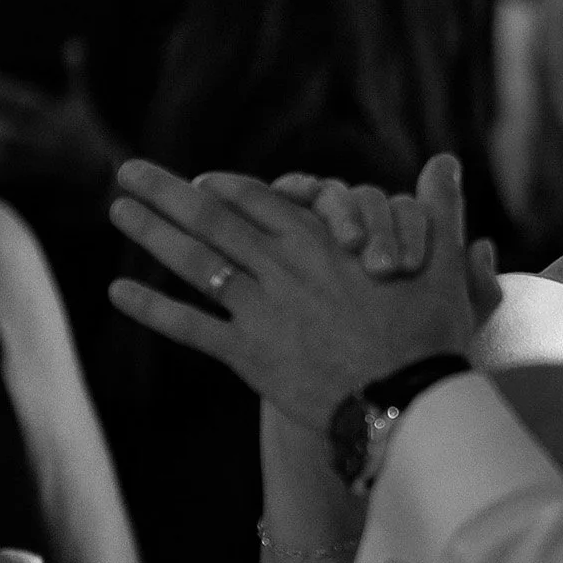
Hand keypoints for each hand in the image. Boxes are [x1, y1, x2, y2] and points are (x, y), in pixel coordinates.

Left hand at [0, 61, 122, 199]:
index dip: (2, 90)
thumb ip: (76, 71)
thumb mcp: (81, 99)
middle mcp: (48, 134)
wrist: (100, 166)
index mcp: (55, 114)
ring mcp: (43, 154)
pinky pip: (15, 167)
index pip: (25, 99)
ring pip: (13, 149)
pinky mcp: (40, 169)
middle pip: (15, 125)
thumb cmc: (86, 127)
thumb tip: (76, 43)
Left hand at [106, 153, 480, 430]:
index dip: (226, 188)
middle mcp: (281, 267)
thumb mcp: (441, 265)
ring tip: (118, 210)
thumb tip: (445, 161)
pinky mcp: (249, 354)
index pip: (261, 199)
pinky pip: (190, 327)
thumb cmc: (429, 336)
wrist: (405, 400)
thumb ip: (437, 210)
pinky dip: (152, 309)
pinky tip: (117, 291)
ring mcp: (260, 310)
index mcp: (321, 241)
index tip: (197, 179)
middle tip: (127, 170)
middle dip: (166, 192)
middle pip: (212, 219)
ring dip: (151, 234)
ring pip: (195, 261)